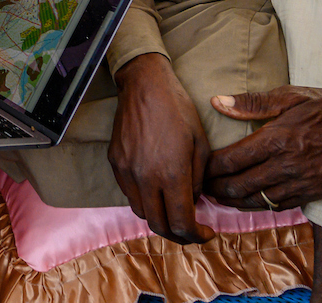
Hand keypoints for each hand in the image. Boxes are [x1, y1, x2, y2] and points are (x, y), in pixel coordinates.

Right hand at [109, 53, 214, 243]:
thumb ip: (198, 179)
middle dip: (177, 235)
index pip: (181, 223)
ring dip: (158, 217)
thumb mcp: (201, 144)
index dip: (196, 236)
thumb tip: (193, 201)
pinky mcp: (115, 162)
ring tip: (172, 209)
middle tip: (191, 230)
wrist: (144, 85)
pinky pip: (128, 192)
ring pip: (140, 211)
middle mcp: (145, 177)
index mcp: (171, 174)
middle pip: (157, 225)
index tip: (206, 233)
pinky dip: (144, 199)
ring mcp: (126, 171)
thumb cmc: (178, 109)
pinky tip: (155, 187)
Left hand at [205, 86, 321, 209]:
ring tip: (216, 196)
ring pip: (255, 200)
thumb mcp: (290, 96)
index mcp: (276, 139)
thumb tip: (216, 101)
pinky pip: (276, 206)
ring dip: (231, 201)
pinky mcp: (311, 194)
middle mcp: (285, 166)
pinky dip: (256, 206)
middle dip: (214, 188)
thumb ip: (251, 102)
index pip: (231, 160)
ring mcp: (299, 183)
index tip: (198, 167)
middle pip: (238, 185)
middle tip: (200, 186)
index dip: (209, 167)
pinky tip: (244, 201)